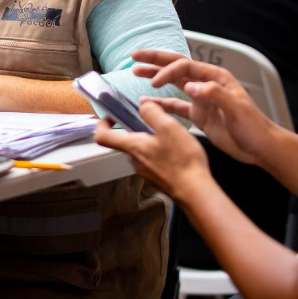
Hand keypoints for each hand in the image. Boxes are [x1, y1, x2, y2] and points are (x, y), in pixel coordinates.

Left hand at [93, 101, 212, 201]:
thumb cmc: (182, 159)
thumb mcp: (169, 127)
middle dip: (136, 128)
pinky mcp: (156, 177)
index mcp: (133, 147)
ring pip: (141, 150)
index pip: (102, 137)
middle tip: (154, 120)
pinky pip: (151, 159)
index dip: (102, 123)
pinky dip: (159, 150)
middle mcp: (135, 161)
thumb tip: (142, 107)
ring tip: (170, 134)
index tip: (113, 115)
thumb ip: (152, 113)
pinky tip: (176, 150)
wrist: (195, 192)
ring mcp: (145, 171)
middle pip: (125, 141)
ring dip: (150, 139)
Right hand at [129, 49, 274, 166]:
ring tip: (136, 72)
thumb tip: (191, 85)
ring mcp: (201, 99)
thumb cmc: (254, 127)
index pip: (185, 67)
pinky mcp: (198, 115)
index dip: (167, 72)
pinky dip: (160, 104)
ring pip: (173, 83)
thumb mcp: (237, 108)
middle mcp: (206, 84)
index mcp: (215, 78)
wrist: (260, 147)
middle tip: (135, 56)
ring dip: (155, 77)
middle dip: (155, 60)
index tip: (154, 84)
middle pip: (176, 67)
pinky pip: (175, 106)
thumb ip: (214, 94)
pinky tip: (147, 103)